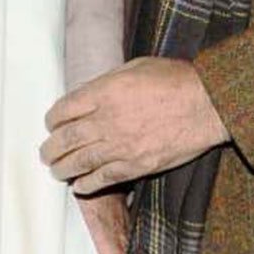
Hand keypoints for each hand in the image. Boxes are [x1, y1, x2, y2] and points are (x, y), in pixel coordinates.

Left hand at [41, 57, 229, 194]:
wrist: (207, 104)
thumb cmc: (175, 79)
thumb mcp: (135, 66)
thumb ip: (107, 82)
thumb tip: (87, 95)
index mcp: (105, 91)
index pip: (65, 108)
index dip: (52, 119)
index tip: (50, 123)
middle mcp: (108, 119)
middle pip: (66, 138)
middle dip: (51, 148)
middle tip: (45, 152)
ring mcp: (121, 145)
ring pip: (80, 162)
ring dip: (62, 168)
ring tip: (55, 170)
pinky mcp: (137, 165)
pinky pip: (103, 179)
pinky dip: (86, 184)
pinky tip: (79, 186)